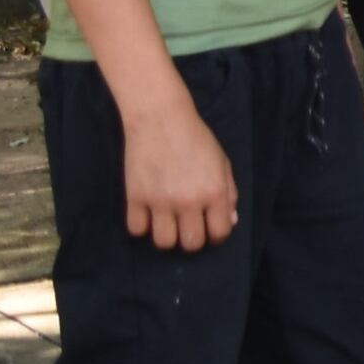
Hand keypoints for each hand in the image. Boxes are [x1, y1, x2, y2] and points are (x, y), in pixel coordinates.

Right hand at [120, 90, 239, 251]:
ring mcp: (160, 201)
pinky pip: (136, 229)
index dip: (217, 236)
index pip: (219, 233)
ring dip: (168, 237)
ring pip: (163, 243)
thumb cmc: (196, 139)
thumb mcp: (222, 163)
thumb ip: (228, 194)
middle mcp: (188, 201)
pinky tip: (148, 215)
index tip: (211, 229)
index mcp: (214, 192)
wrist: (160, 119)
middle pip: (191, 244)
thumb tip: (229, 222)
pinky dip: (142, 226)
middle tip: (189, 226)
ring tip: (169, 223)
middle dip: (193, 239)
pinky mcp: (135, 197)